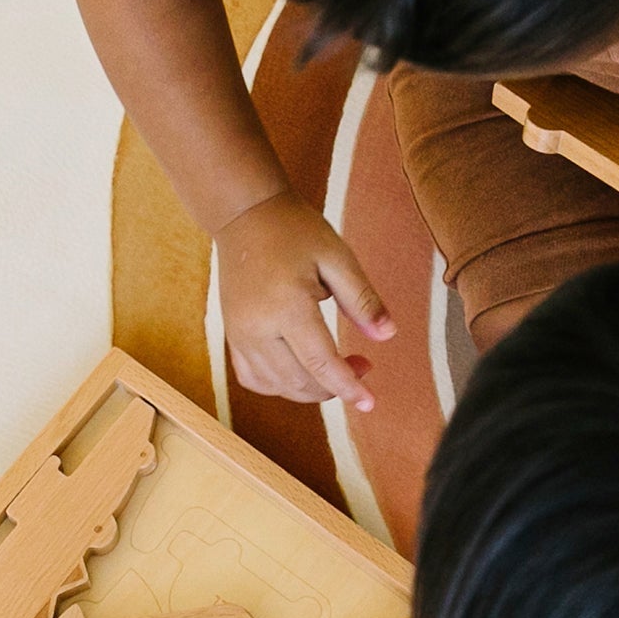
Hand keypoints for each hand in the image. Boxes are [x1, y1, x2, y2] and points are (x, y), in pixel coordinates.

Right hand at [214, 192, 392, 408]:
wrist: (244, 216)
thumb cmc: (293, 230)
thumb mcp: (337, 256)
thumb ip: (362, 298)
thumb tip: (387, 335)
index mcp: (286, 307)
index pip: (321, 364)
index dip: (349, 387)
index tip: (370, 402)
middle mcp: (257, 328)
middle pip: (300, 382)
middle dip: (336, 387)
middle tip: (363, 365)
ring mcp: (239, 336)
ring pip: (278, 386)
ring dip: (311, 389)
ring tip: (337, 367)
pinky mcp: (231, 337)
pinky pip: (254, 380)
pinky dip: (281, 386)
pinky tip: (301, 371)